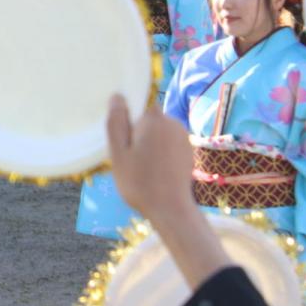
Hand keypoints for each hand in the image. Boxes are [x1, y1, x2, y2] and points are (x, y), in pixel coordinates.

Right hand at [105, 95, 193, 223]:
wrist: (170, 209)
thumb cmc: (139, 181)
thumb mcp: (118, 153)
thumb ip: (116, 122)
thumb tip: (117, 96)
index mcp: (154, 118)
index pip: (137, 106)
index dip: (127, 122)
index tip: (123, 143)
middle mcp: (172, 122)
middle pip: (148, 119)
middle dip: (138, 133)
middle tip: (131, 159)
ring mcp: (183, 136)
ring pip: (158, 131)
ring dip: (150, 143)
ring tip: (143, 167)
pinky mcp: (188, 150)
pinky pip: (169, 143)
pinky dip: (161, 152)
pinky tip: (156, 170)